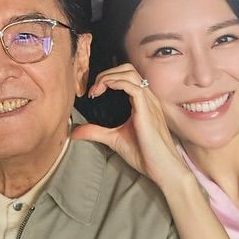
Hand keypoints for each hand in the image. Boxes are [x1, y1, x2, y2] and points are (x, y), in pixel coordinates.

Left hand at [72, 65, 188, 193]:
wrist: (163, 168)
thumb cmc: (146, 155)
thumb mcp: (114, 139)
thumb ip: (96, 132)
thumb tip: (75, 132)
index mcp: (142, 102)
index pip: (126, 77)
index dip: (107, 77)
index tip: (93, 92)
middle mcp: (147, 98)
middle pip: (128, 69)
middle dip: (107, 72)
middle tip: (93, 88)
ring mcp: (149, 102)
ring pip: (130, 74)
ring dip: (109, 76)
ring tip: (96, 89)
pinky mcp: (148, 110)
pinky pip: (133, 87)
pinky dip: (116, 83)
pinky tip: (103, 91)